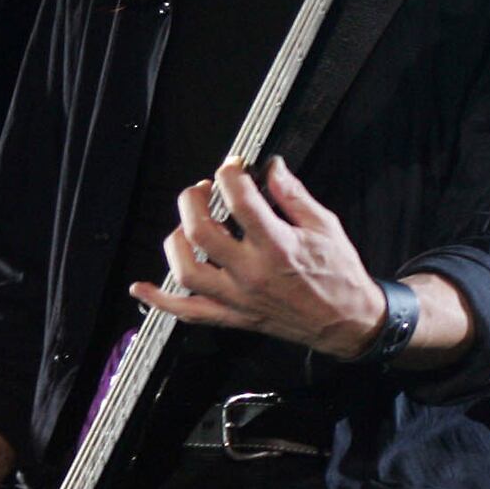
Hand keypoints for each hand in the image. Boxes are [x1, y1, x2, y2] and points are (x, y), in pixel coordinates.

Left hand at [130, 157, 385, 358]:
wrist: (347, 321)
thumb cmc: (339, 275)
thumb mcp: (325, 226)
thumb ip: (293, 195)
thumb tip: (272, 168)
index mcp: (278, 246)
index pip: (240, 200)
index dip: (231, 174)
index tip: (233, 166)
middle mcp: (251, 272)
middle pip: (200, 233)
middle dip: (193, 201)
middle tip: (202, 189)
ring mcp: (237, 297)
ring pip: (185, 270)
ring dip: (176, 242)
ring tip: (186, 226)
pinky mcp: (233, 316)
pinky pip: (188, 312)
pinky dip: (160, 300)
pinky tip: (142, 288)